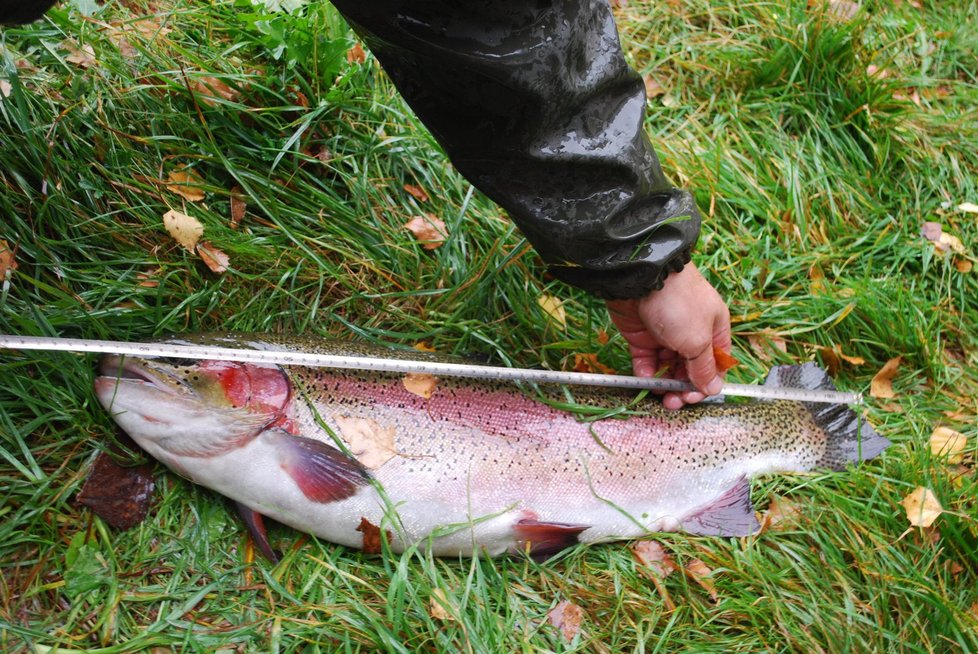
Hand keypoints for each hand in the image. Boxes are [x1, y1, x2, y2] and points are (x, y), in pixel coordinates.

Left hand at [606, 263, 730, 409]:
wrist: (642, 279)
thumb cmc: (680, 304)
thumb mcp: (698, 339)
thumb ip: (704, 367)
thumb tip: (712, 388)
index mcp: (713, 331)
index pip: (715, 365)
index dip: (706, 384)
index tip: (696, 397)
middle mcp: (691, 335)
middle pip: (690, 370)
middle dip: (684, 388)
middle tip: (675, 402)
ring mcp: (665, 336)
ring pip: (667, 368)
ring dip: (665, 384)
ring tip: (661, 396)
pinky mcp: (642, 338)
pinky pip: (647, 362)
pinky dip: (646, 373)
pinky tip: (646, 379)